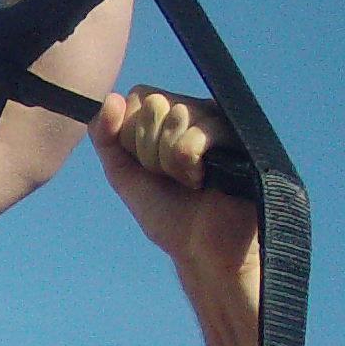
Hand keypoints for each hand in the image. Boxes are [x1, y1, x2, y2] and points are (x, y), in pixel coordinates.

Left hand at [97, 89, 262, 300]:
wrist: (201, 249)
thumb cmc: (167, 214)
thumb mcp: (123, 175)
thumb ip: (106, 137)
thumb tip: (110, 98)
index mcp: (169, 115)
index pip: (138, 96)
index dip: (132, 135)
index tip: (148, 166)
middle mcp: (196, 111)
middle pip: (154, 104)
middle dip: (151, 151)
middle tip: (172, 177)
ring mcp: (218, 121)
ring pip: (175, 117)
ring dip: (171, 162)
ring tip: (190, 181)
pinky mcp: (238, 135)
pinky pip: (196, 134)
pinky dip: (189, 165)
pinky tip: (204, 180)